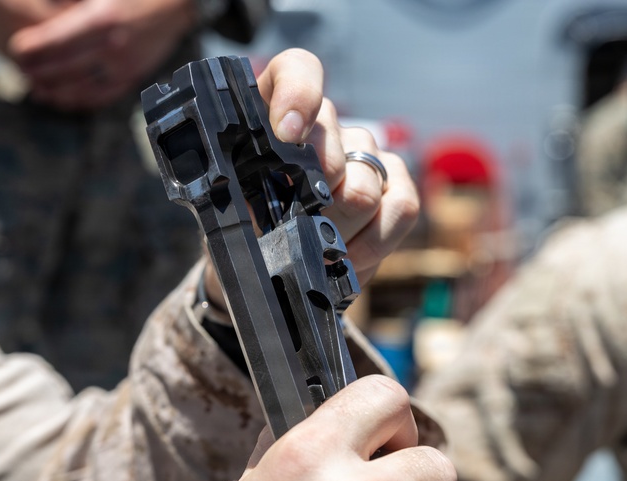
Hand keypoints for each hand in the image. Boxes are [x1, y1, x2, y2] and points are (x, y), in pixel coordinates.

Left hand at [8, 0, 197, 109]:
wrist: (175, 4)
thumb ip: (70, 0)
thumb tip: (45, 6)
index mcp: (102, 18)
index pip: (56, 39)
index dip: (32, 47)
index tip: (15, 49)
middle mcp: (113, 46)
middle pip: (64, 66)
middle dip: (37, 70)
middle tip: (19, 70)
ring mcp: (123, 66)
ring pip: (80, 87)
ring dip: (54, 90)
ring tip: (35, 88)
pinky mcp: (132, 77)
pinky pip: (100, 97)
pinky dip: (78, 101)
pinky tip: (62, 98)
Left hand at [202, 49, 420, 308]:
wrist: (270, 263)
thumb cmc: (243, 228)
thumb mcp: (225, 206)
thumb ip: (240, 188)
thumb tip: (267, 192)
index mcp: (271, 111)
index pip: (296, 71)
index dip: (298, 95)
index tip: (286, 135)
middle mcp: (322, 124)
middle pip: (331, 150)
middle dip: (309, 204)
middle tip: (287, 232)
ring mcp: (362, 151)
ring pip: (363, 188)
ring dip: (336, 232)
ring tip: (313, 251)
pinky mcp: (395, 184)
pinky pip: (400, 207)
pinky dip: (373, 242)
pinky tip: (349, 256)